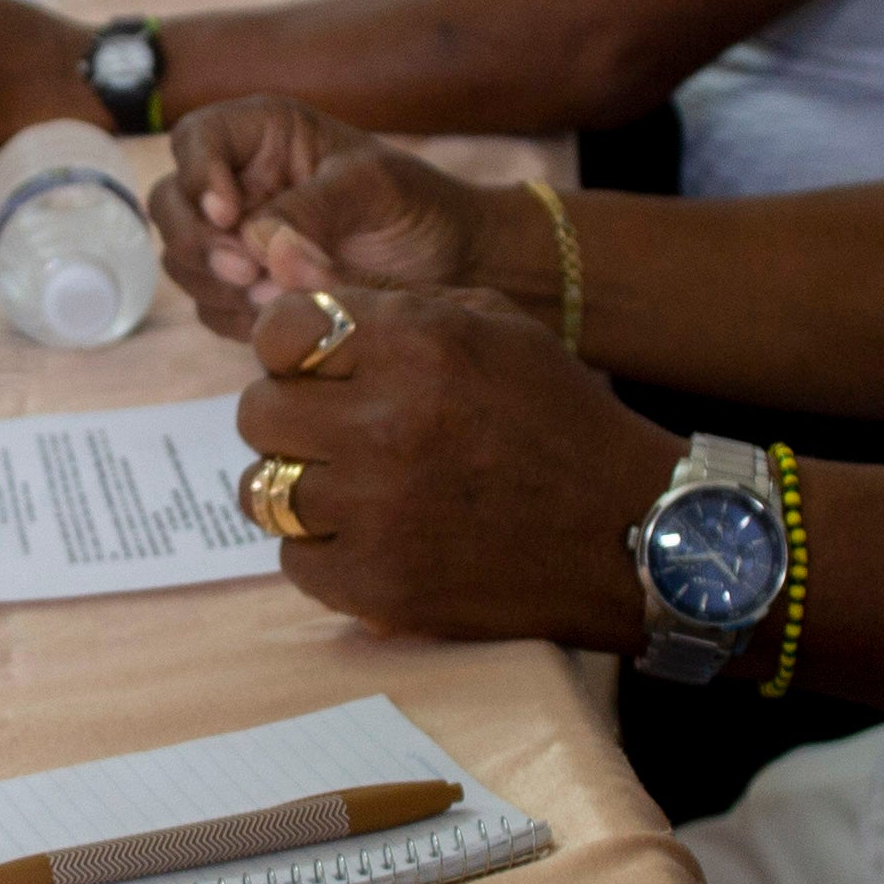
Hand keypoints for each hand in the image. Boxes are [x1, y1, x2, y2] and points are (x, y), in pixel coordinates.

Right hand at [146, 96, 494, 336]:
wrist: (449, 267)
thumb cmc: (417, 206)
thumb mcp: (373, 190)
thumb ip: (313, 209)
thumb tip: (258, 246)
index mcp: (263, 135)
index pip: (196, 139)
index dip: (199, 175)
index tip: (230, 213)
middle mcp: (239, 182)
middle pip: (170, 203)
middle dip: (199, 240)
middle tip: (246, 271)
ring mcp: (235, 238)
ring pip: (182, 259)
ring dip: (216, 283)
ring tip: (276, 295)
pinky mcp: (244, 288)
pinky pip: (209, 305)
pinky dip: (235, 315)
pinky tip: (280, 314)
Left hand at [233, 283, 676, 647]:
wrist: (626, 531)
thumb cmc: (557, 419)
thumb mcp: (495, 326)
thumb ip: (397, 309)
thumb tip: (300, 299)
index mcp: (416, 345)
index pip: (279, 330)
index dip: (288, 346)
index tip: (312, 366)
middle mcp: (386, 424)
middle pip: (257, 412)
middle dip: (288, 414)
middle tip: (330, 429)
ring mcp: (376, 511)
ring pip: (262, 490)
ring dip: (299, 483)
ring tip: (349, 485)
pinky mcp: (378, 584)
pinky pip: (294, 560)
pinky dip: (323, 549)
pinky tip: (369, 536)